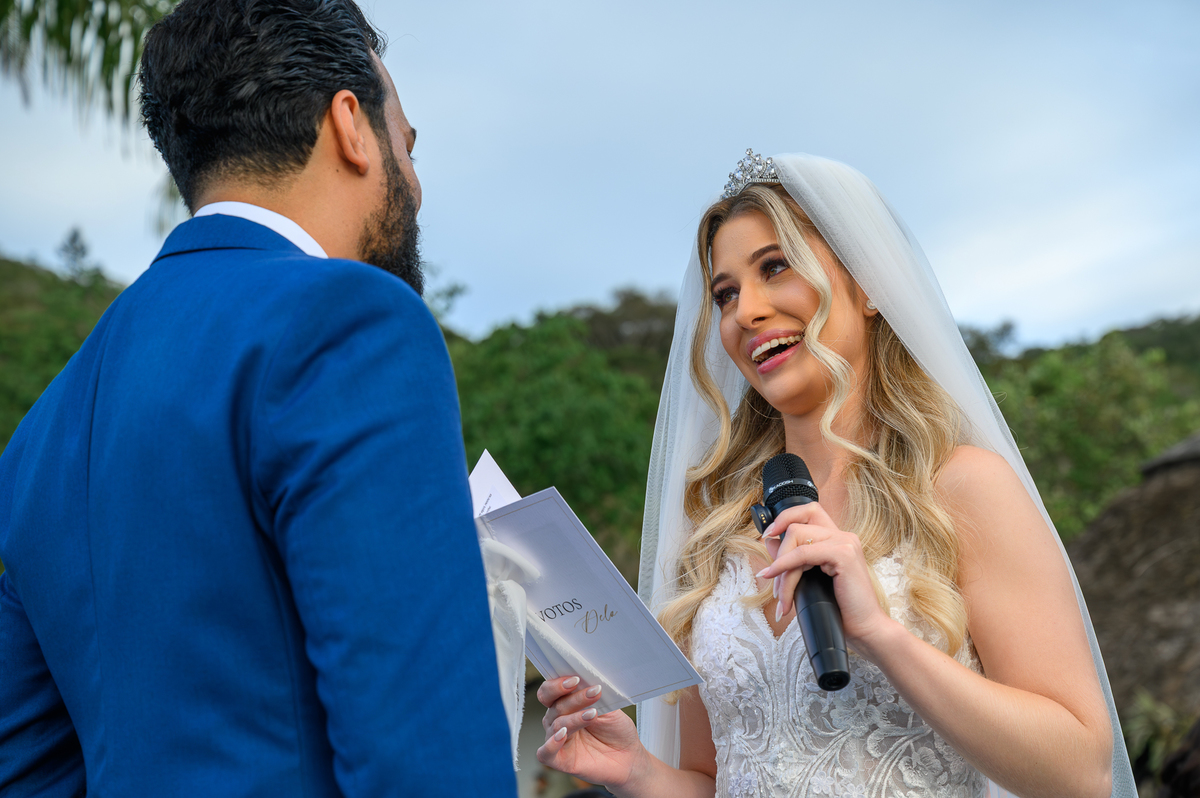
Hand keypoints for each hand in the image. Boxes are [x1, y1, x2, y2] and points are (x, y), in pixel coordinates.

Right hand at [536, 676, 645, 791]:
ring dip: (575, 718)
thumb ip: (594, 695)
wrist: (628, 757)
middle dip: (575, 698)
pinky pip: (545, 753)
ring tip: (593, 714)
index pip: (549, 691)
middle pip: (556, 706)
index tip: (576, 679)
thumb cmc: (616, 730)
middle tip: (594, 692)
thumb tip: (586, 680)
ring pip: (557, 725)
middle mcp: (557, 721)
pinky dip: (551, 744)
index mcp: (564, 705)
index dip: (557, 684)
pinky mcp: (559, 760)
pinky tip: (562, 735)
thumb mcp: (608, 707)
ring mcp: (557, 741)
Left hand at [758, 502, 897, 655]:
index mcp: (838, 539)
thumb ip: (793, 558)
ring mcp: (845, 542)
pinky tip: (779, 584)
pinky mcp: (844, 554)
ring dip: (781, 569)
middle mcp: (843, 536)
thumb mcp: (810, 579)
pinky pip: (803, 554)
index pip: (809, 511)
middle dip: (778, 556)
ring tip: (781, 597)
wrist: (865, 629)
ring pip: (795, 538)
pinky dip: (785, 567)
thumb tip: (770, 541)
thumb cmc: (841, 608)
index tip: (768, 535)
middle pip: (796, 527)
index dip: (785, 517)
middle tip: (773, 582)